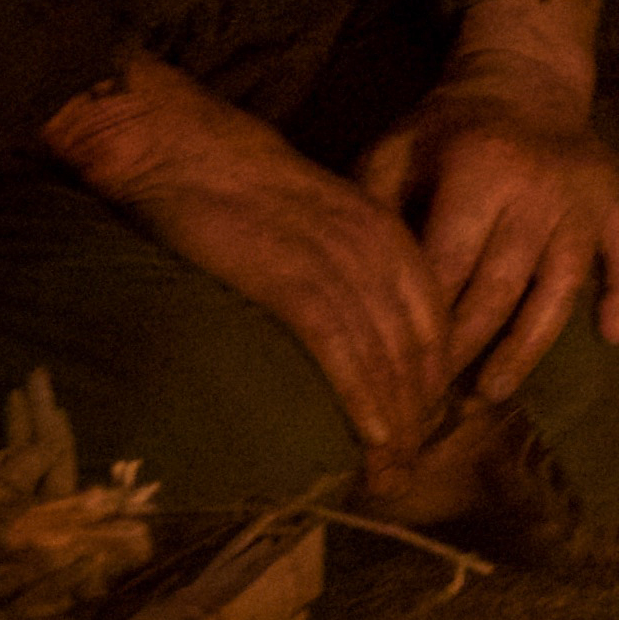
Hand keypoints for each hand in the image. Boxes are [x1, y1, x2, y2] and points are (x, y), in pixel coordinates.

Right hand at [45, 49, 448, 467]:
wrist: (182, 148)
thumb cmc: (234, 188)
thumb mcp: (311, 224)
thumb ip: (340, 269)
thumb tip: (346, 333)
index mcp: (387, 234)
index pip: (436, 318)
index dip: (435, 377)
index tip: (425, 426)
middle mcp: (378, 250)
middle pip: (424, 345)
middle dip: (423, 412)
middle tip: (413, 467)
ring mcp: (339, 266)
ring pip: (392, 356)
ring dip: (400, 420)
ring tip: (394, 471)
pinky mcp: (294, 281)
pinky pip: (345, 352)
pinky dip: (365, 399)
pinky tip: (375, 438)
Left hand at [358, 0, 618, 405]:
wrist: (526, 78)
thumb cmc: (447, 125)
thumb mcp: (397, 148)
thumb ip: (374, 206)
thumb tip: (350, 285)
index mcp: (481, 170)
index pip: (448, 263)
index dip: (422, 318)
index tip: (394, 366)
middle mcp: (539, 189)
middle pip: (501, 287)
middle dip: (465, 349)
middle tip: (432, 399)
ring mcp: (585, 199)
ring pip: (559, 289)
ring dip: (526, 348)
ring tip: (491, 392)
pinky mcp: (617, 203)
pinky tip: (611, 337)